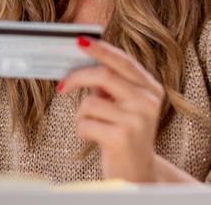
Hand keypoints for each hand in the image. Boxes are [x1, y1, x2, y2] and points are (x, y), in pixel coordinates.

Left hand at [57, 36, 163, 181]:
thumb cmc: (123, 132)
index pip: (123, 61)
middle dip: (77, 77)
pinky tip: (95, 138)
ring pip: (91, 102)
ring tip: (94, 125)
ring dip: (82, 114)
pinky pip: (86, 123)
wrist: (138, 172)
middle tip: (62, 85)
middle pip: (104, 75)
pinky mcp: (123, 138)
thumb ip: (109, 83)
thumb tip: (80, 59)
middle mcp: (148, 101)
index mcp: (150, 88)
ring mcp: (138, 120)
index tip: (79, 40)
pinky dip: (82, 130)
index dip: (101, 49)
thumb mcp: (123, 104)